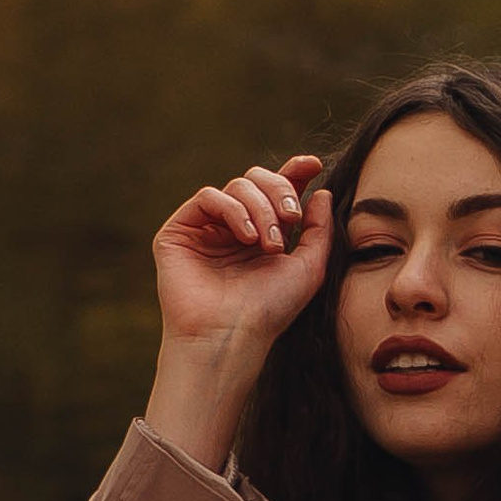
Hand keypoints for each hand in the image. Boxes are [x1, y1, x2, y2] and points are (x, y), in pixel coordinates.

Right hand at [146, 154, 331, 469]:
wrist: (232, 336)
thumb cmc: (270, 309)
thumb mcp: (309, 267)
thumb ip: (319, 228)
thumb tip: (322, 191)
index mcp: (262, 234)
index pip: (276, 191)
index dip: (294, 172)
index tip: (313, 165)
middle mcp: (233, 227)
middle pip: (256, 179)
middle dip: (280, 191)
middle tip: (292, 219)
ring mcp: (205, 228)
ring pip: (236, 186)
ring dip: (260, 208)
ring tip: (269, 243)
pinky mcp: (179, 231)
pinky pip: (208, 197)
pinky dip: (233, 210)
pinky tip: (245, 237)